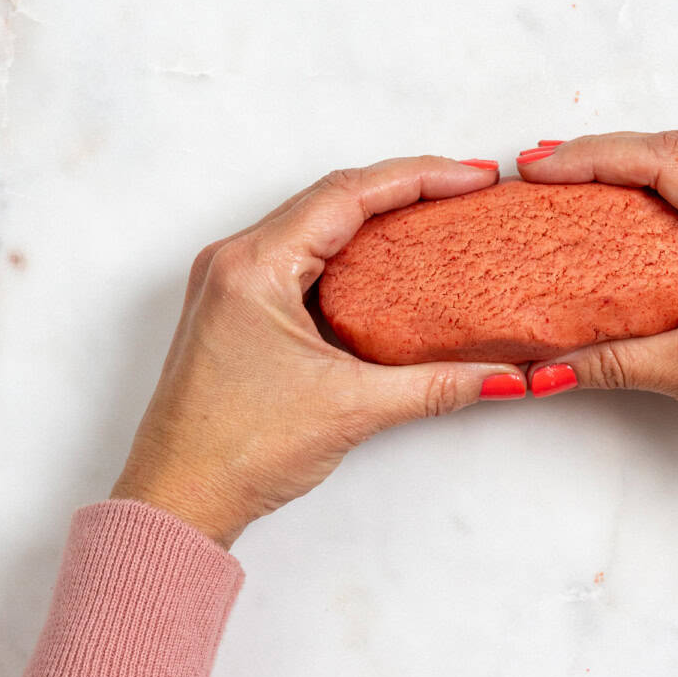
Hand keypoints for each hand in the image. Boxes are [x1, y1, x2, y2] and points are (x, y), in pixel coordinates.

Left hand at [112, 157, 525, 547]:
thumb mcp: (351, 409)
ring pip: (315, 222)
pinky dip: (349, 248)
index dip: (419, 177)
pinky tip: (390, 259)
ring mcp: (230, 280)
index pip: (349, 194)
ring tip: (438, 214)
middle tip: (467, 190)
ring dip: (376, 214)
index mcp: (255, 267)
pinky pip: (300, 254)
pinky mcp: (235, 305)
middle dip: (405, 187)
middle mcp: (236, 259)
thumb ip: (434, 386)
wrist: (176, 500)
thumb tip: (501, 375)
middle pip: (333, 196)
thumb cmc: (236, 452)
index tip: (473, 178)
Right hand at [516, 131, 677, 529]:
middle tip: (547, 172)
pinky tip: (637, 222)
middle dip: (609, 159)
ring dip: (642, 178)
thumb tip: (547, 367)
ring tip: (580, 187)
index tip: (541, 168)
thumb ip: (613, 361)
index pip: (666, 159)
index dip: (594, 157)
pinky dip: (675, 206)